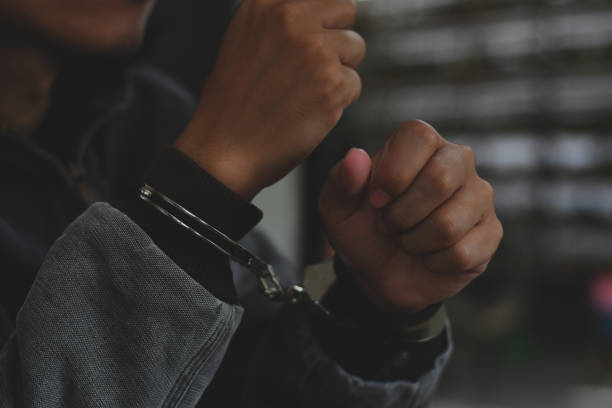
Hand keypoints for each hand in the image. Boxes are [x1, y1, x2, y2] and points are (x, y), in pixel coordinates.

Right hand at [175, 0, 364, 199]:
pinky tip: (307, 111)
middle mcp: (291, 16)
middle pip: (346, 10)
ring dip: (338, 71)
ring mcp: (314, 49)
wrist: (225, 149)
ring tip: (303, 92)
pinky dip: (338, 101)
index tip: (312, 40)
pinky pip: (354, 84)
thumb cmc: (235, 102)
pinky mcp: (332, 82)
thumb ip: (281, 18)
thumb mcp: (246, 38)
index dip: (322, 18)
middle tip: (310, 68)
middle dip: (336, 38)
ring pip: (355, 48)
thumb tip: (321, 11)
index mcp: (266, 2)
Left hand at [319, 121, 502, 311]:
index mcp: (421, 144)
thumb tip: (356, 157)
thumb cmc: (362, 230)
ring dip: (414, 242)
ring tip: (407, 240)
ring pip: (449, 223)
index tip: (375, 200)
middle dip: (401, 214)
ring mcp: (479, 196)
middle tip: (388, 225)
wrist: (381, 274)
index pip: (419, 137)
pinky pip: (462, 253)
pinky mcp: (491, 233)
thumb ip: (340, 180)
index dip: (393, 173)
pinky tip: (429, 257)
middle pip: (440, 178)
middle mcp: (458, 161)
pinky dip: (433, 262)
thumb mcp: (337, 208)